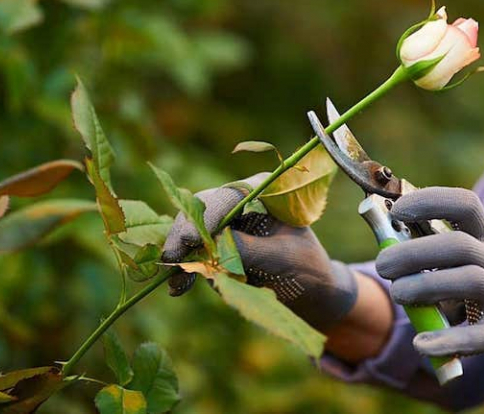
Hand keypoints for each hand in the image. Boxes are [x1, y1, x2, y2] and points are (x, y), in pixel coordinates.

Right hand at [161, 174, 357, 330]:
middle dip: (184, 236)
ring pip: (191, 233)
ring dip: (182, 258)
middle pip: (200, 211)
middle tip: (171, 261)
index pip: (226, 197)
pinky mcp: (217, 247)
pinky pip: (195, 255)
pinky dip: (186, 270)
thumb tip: (213, 242)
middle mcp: (240, 203)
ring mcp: (226, 225)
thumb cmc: (306, 268)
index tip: (190, 239)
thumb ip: (248, 249)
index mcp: (263, 192)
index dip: (206, 217)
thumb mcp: (281, 258)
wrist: (312, 291)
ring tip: (177, 287)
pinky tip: (181, 288)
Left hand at [376, 187, 483, 388]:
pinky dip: (449, 341)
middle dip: (415, 252)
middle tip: (383, 264)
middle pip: (459, 245)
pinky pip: (480, 335)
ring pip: (470, 281)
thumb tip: (378, 222)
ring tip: (398, 293)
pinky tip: (420, 344)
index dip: (430, 201)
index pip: (464, 204)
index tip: (398, 210)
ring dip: (426, 286)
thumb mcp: (469, 247)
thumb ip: (430, 238)